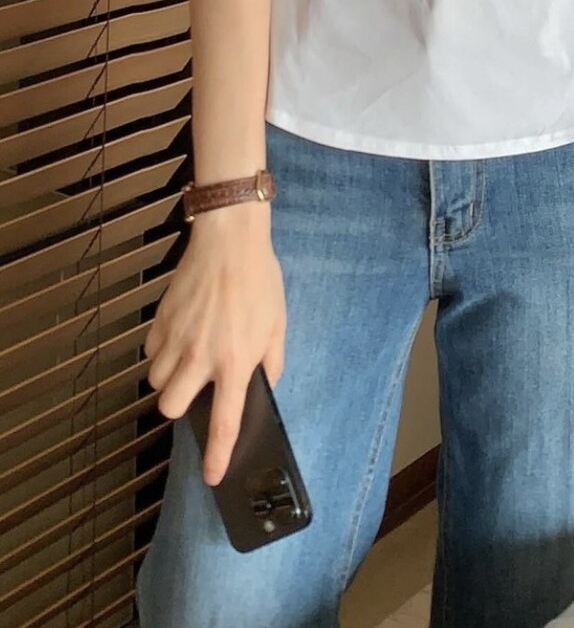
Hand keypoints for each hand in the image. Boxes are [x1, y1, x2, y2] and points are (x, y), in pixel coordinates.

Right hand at [143, 203, 285, 485]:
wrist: (230, 241)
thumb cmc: (259, 281)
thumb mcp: (277, 323)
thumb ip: (271, 360)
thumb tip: (265, 383)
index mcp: (235, 362)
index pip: (224, 422)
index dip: (217, 455)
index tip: (212, 477)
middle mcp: (201, 357)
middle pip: (171, 408)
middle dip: (181, 404)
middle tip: (197, 387)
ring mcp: (176, 340)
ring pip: (156, 382)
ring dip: (169, 379)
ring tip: (188, 358)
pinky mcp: (159, 322)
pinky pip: (150, 353)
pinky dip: (161, 352)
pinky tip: (179, 335)